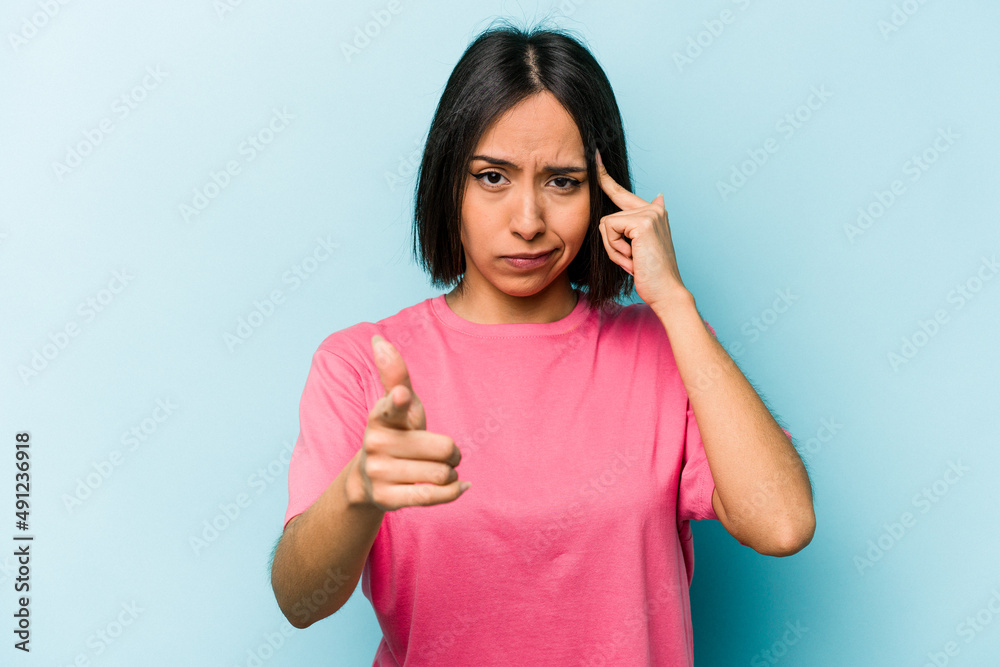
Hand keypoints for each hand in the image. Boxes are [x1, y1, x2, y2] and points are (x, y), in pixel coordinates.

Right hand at [348, 335, 470, 510]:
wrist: (368, 479)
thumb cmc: (395, 432)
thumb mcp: (397, 403)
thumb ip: (394, 374)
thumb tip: (378, 339)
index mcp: (381, 416)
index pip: (392, 406)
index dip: (399, 401)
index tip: (402, 396)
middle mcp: (376, 444)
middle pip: (445, 449)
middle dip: (452, 453)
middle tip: (440, 452)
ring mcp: (380, 473)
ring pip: (443, 474)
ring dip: (450, 473)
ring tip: (436, 470)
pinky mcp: (387, 499)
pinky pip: (435, 496)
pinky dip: (454, 491)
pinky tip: (459, 486)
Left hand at [594, 149, 688, 310]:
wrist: (666, 291)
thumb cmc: (650, 274)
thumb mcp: (638, 248)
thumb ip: (633, 226)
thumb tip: (658, 196)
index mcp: (653, 211)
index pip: (621, 192)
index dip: (605, 177)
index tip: (594, 157)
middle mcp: (653, 207)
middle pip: (607, 216)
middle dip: (611, 243)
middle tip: (631, 259)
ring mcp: (650, 212)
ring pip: (605, 224)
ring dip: (613, 248)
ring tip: (633, 260)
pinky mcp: (642, 222)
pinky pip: (609, 231)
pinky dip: (615, 249)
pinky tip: (633, 259)